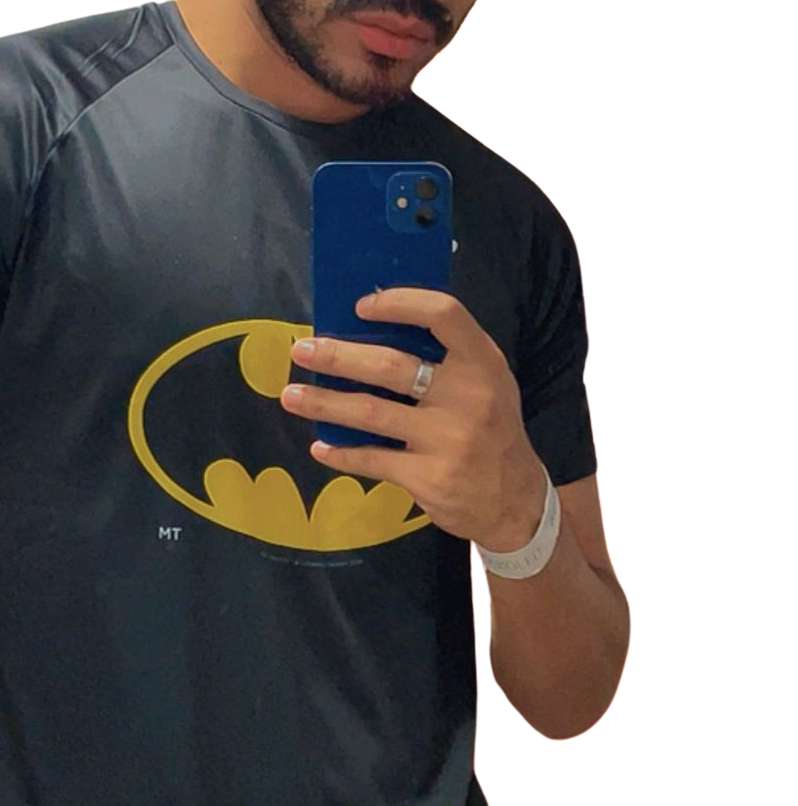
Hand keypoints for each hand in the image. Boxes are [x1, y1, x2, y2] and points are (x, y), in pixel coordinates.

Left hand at [281, 285, 546, 548]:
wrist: (516, 502)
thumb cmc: (491, 430)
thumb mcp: (487, 384)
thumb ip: (447, 357)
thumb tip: (372, 327)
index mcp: (483, 363)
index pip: (444, 315)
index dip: (399, 303)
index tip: (359, 306)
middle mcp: (469, 396)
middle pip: (392, 366)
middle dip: (339, 357)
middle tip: (301, 350)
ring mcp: (448, 439)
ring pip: (371, 413)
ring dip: (324, 403)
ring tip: (291, 396)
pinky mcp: (429, 478)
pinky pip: (372, 459)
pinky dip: (341, 453)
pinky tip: (319, 446)